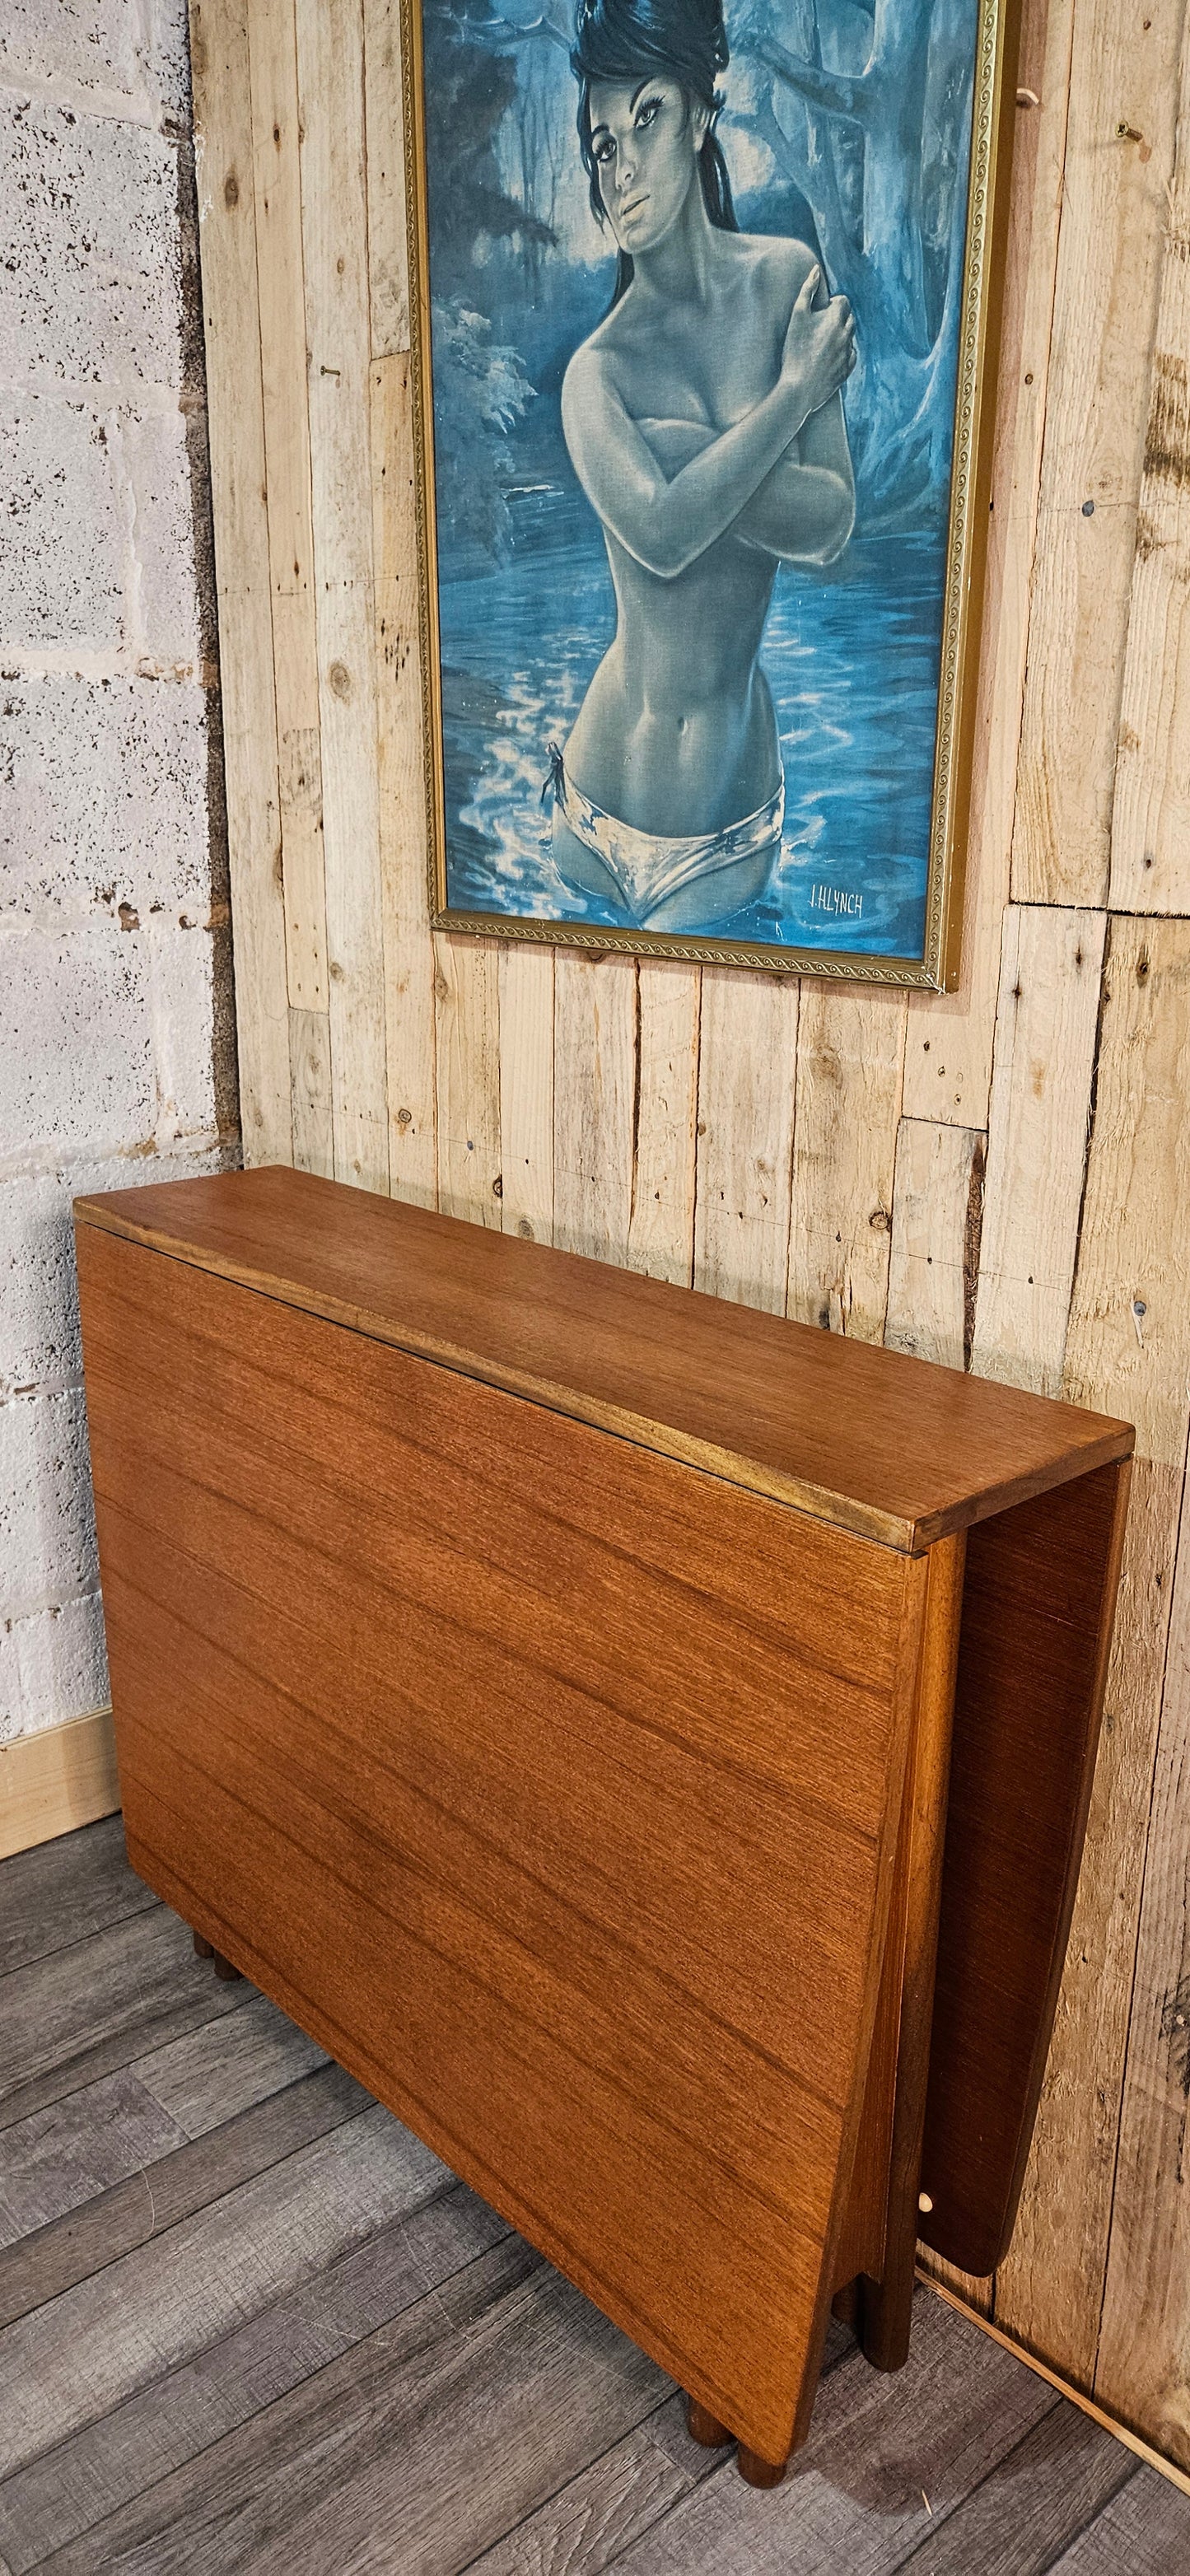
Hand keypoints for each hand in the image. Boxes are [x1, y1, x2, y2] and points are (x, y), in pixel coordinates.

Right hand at [780, 264, 856, 419]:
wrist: (799, 387)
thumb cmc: (795, 350)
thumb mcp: (797, 315)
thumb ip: (807, 290)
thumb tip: (816, 270)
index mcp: (837, 317)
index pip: (843, 301)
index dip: (831, 305)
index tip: (819, 313)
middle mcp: (847, 333)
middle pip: (849, 318)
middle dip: (838, 319)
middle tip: (819, 329)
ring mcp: (848, 352)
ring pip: (850, 337)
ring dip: (840, 336)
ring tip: (822, 345)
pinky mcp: (847, 370)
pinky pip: (851, 356)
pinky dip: (843, 353)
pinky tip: (829, 357)